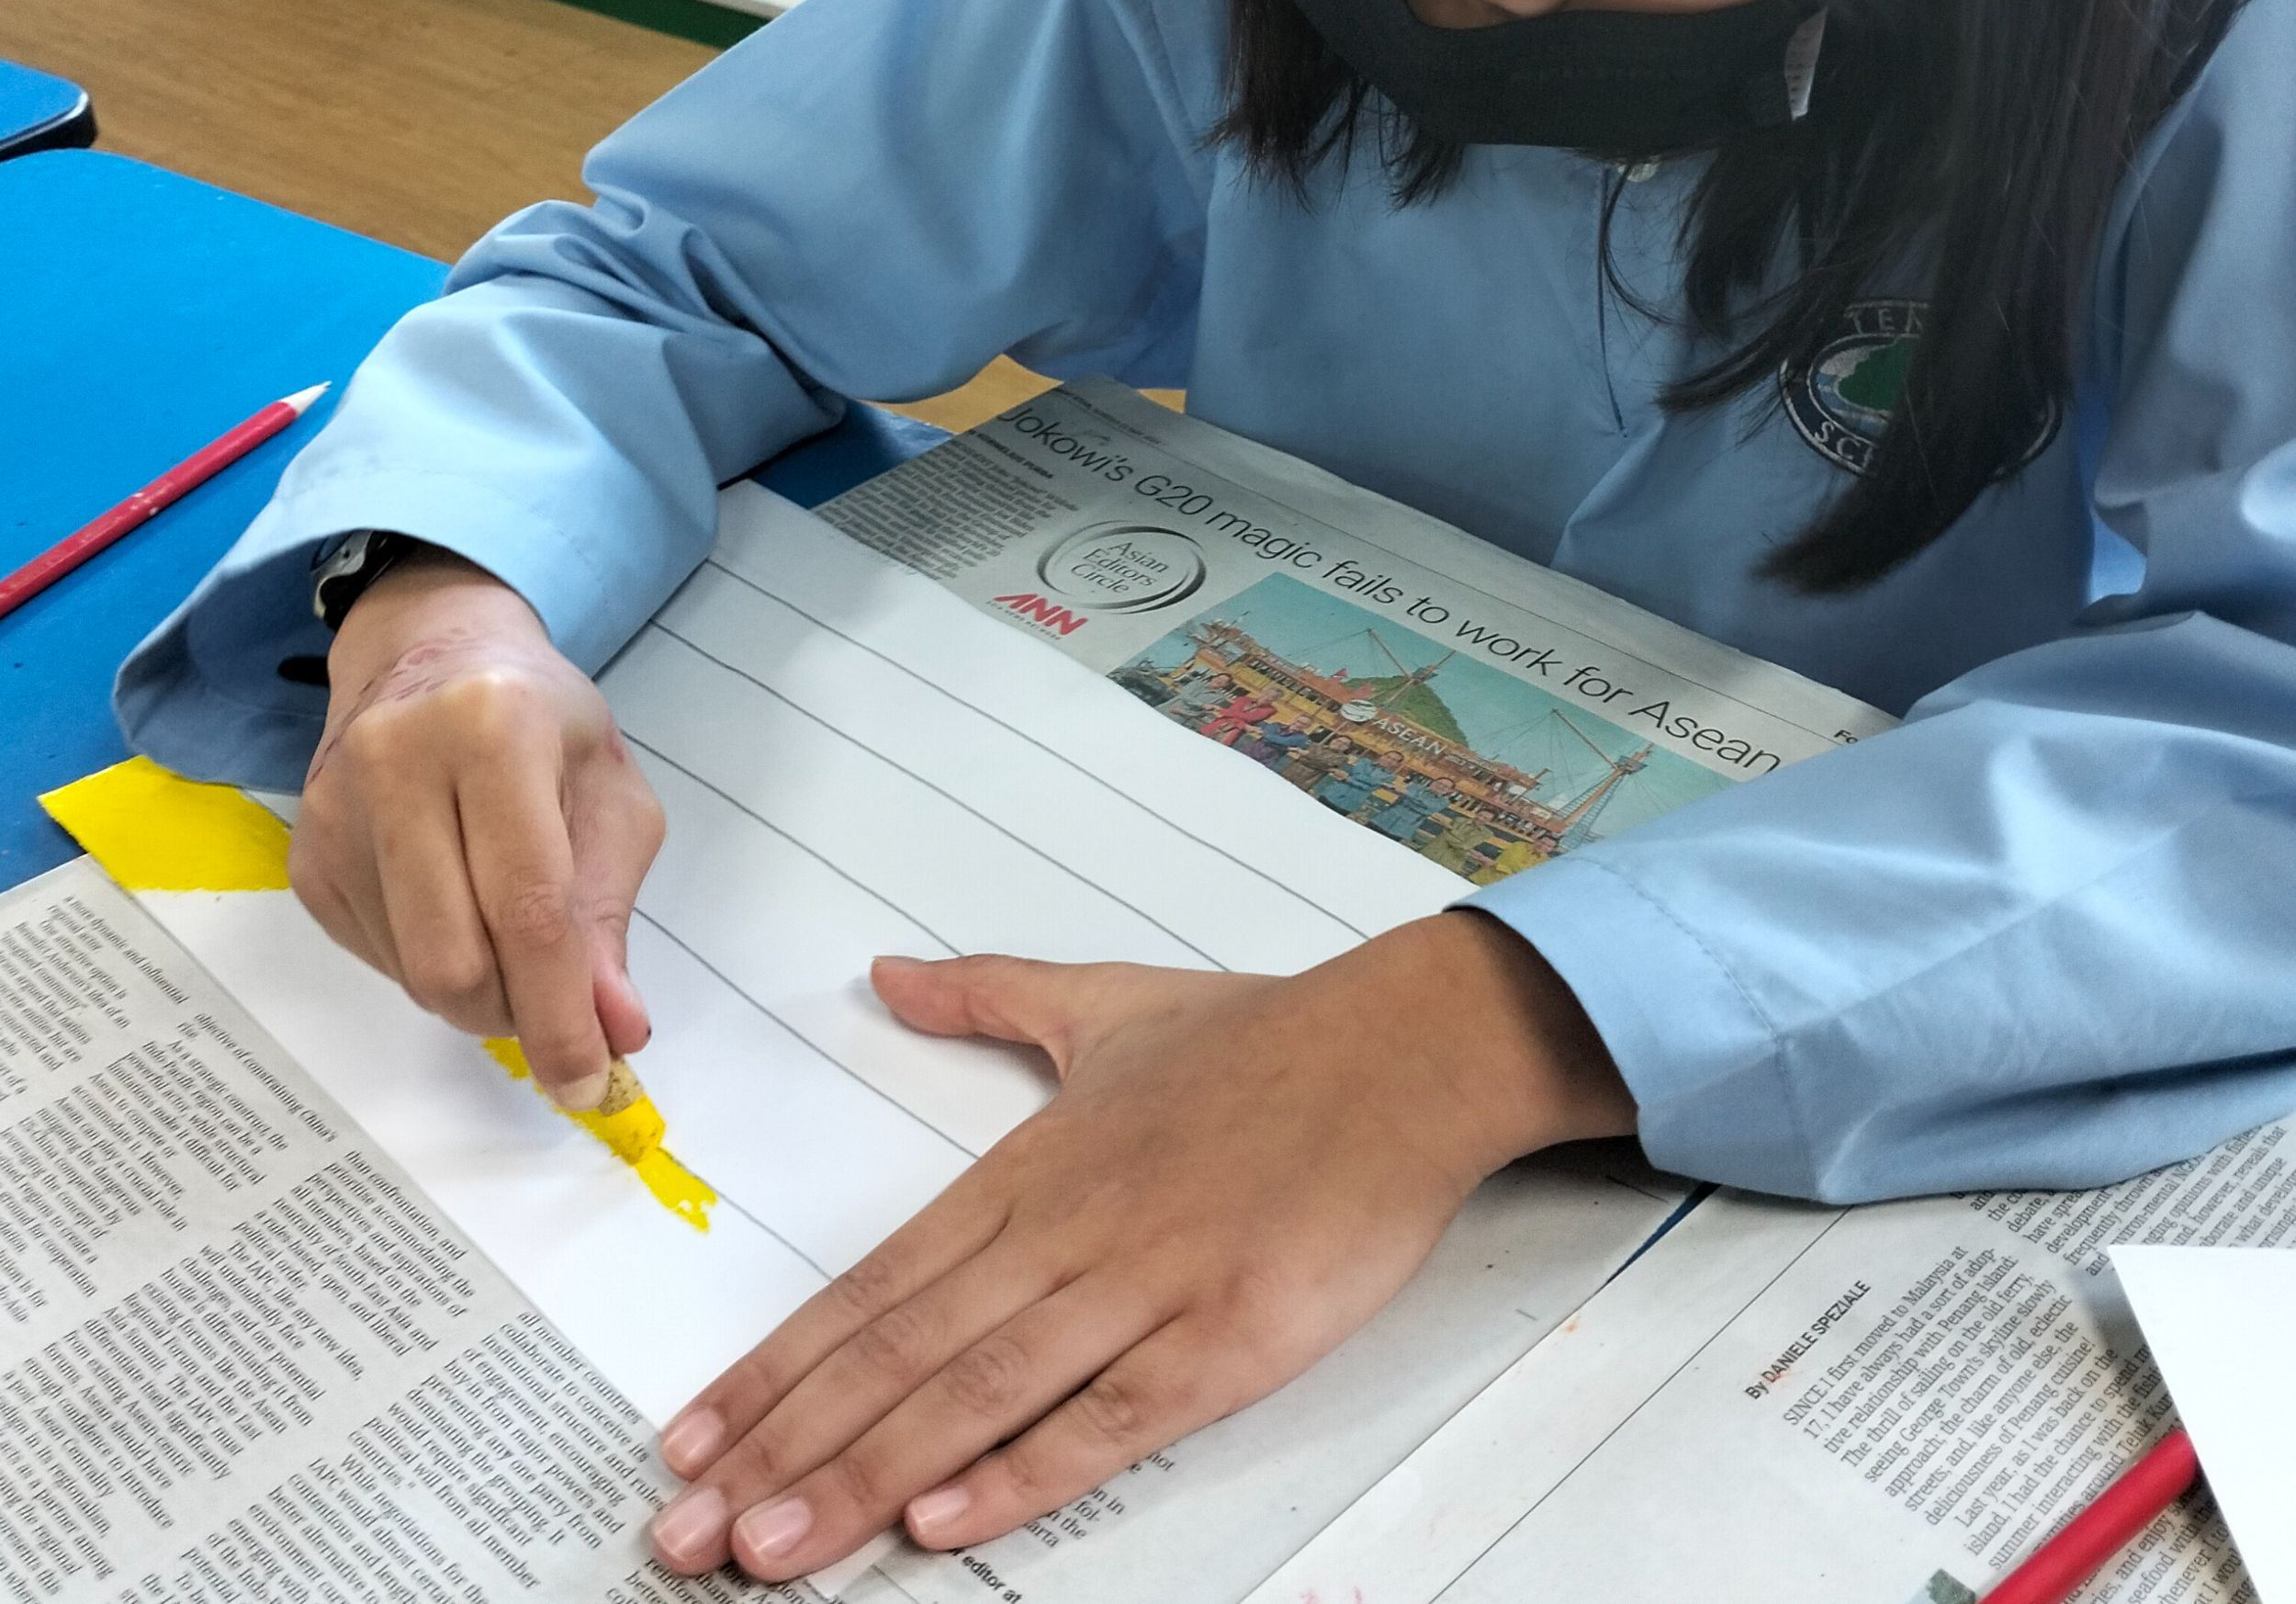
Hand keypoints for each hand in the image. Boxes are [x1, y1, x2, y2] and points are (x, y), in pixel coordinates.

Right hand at [291, 548, 665, 1108]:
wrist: (433, 653)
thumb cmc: (544, 722)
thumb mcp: (610, 796)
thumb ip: (610, 915)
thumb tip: (615, 1031)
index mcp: (493, 730)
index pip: (528, 906)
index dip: (560, 1011)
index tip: (589, 1081)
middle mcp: (396, 761)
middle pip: (454, 957)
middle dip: (517, 1013)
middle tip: (558, 1011)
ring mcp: (335, 811)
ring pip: (411, 972)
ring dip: (478, 994)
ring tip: (513, 935)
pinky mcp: (303, 855)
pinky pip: (376, 958)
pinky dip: (430, 965)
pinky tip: (456, 904)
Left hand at [647, 912, 1632, 1582]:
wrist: (1402, 1052)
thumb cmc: (1260, 1037)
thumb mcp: (1103, 1001)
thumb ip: (986, 995)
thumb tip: (888, 974)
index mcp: (1032, 1165)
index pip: (874, 1282)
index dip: (778, 1365)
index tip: (694, 1430)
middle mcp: (1067, 1230)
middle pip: (899, 1352)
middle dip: (782, 1448)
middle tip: (682, 1525)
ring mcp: (1145, 1286)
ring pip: (977, 1393)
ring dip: (863, 1477)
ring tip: (768, 1547)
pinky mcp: (1228, 1339)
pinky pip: (1109, 1418)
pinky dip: (1023, 1470)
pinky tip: (942, 1522)